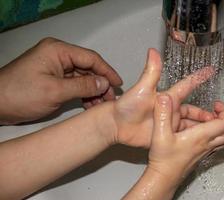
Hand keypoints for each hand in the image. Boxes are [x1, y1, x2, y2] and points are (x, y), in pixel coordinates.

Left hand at [0, 38, 121, 123]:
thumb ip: (83, 86)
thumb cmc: (19, 94)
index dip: (107, 71)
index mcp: (58, 51)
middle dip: (100, 84)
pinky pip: (74, 84)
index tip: (117, 83)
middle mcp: (58, 56)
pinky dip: (83, 94)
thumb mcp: (55, 91)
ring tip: (100, 104)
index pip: (90, 58)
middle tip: (109, 98)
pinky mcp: (53, 78)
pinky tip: (89, 104)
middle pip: (88, 68)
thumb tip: (104, 83)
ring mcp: (56, 67)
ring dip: (92, 90)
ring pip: (82, 77)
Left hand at [110, 49, 214, 147]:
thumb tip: (153, 51)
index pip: (187, 86)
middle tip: (220, 114)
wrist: (118, 126)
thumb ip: (150, 72)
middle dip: (207, 112)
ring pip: (191, 124)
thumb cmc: (127, 106)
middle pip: (194, 110)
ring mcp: (169, 122)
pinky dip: (193, 136)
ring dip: (202, 126)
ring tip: (215, 129)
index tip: (211, 70)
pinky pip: (183, 136)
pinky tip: (201, 139)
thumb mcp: (141, 89)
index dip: (199, 78)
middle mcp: (170, 109)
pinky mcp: (166, 134)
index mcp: (168, 98)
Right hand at [148, 94, 223, 185]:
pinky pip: (216, 144)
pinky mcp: (201, 155)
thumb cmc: (164, 160)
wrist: (164, 178)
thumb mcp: (160, 134)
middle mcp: (206, 144)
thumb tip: (164, 98)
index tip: (216, 104)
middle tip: (217, 110)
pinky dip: (216, 134)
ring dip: (223, 127)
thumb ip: (162, 114)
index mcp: (200, 137)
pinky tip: (203, 131)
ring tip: (212, 118)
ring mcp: (205, 151)